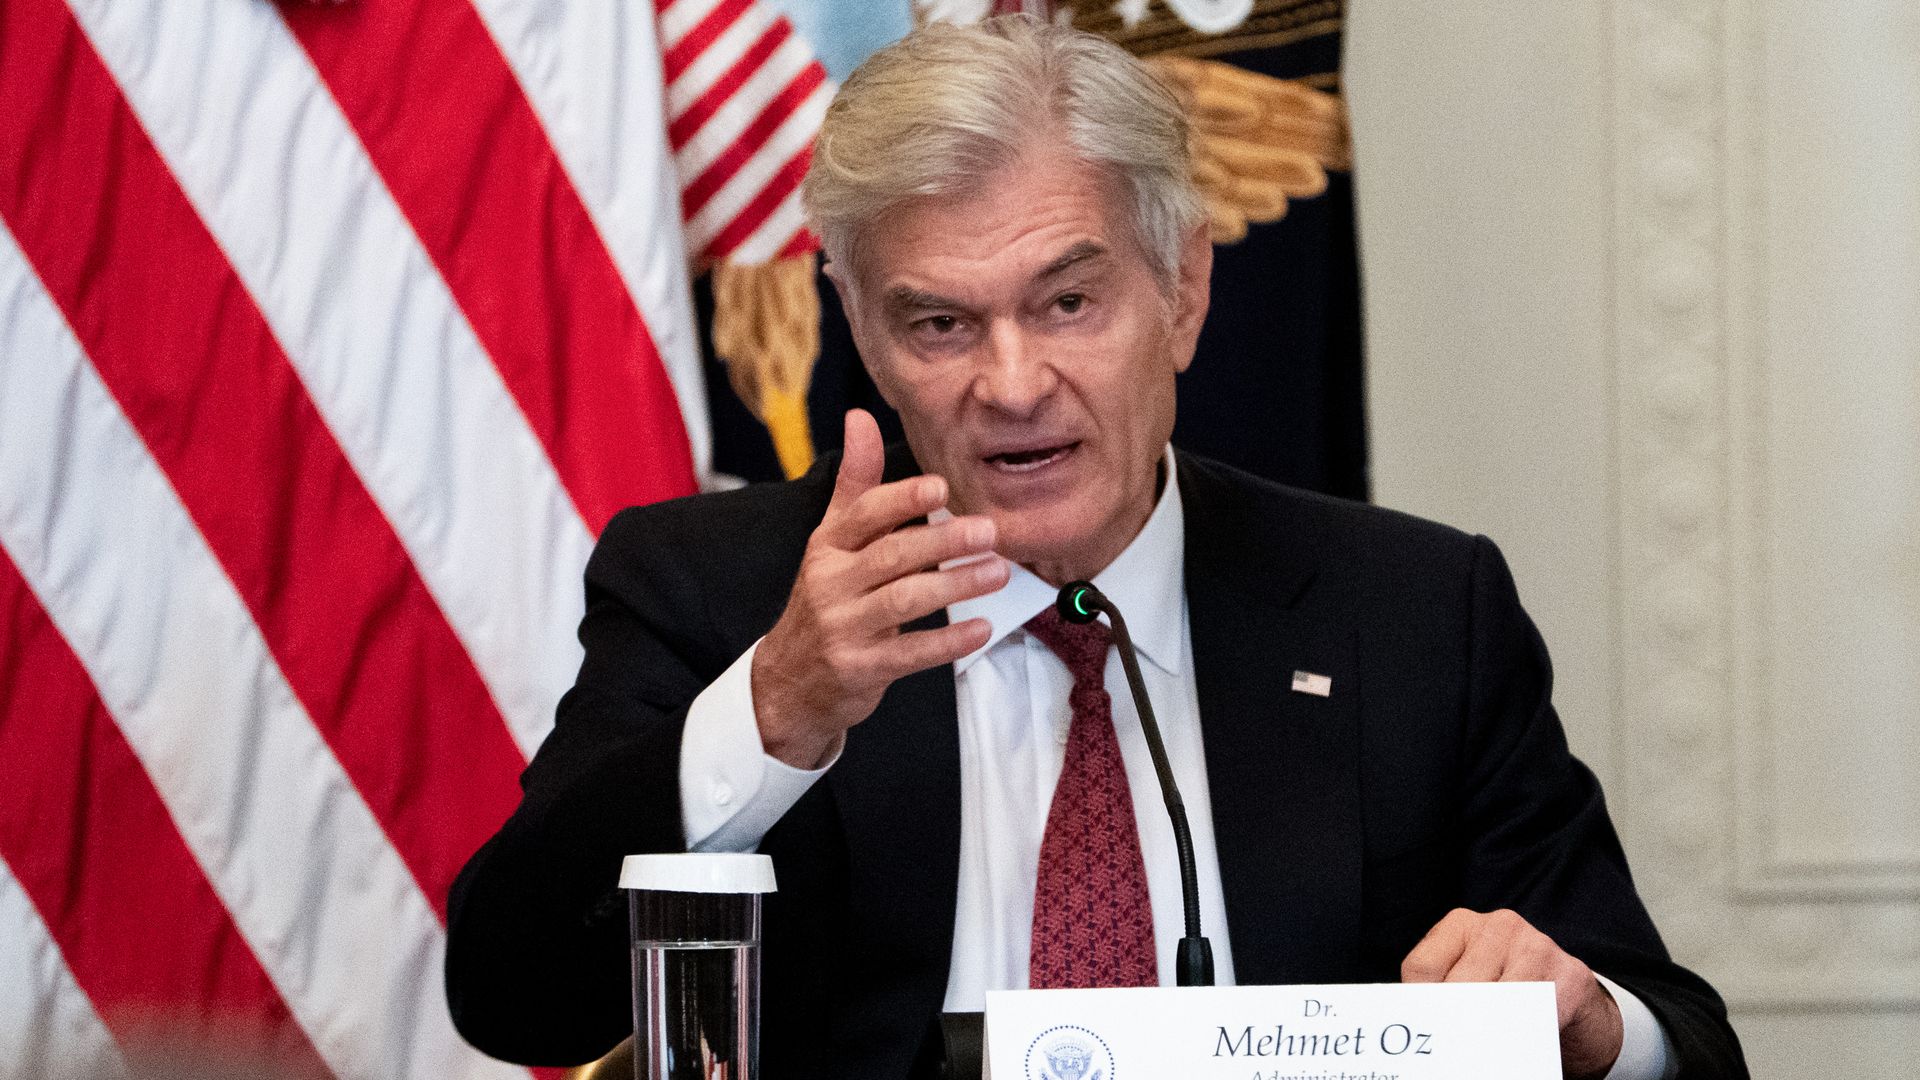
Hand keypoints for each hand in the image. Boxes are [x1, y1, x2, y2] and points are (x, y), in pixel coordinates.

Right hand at [751, 410, 1008, 767]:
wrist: (790, 680)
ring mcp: (842, 628)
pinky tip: (982, 628)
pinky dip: (947, 641)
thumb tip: (859, 416)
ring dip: (955, 585)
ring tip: (998, 572)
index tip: (941, 487)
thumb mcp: (832, 538)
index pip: (863, 514)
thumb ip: (855, 482)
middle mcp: (830, 583)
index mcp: (828, 545)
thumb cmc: (827, 598)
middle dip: (943, 541)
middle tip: (990, 531)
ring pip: (903, 601)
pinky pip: (908, 654)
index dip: (901, 499)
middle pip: (891, 556)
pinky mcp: (858, 668)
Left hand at [1401, 908, 1623, 1079]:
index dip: (1421, 1006)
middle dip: (1453, 1024)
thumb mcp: (1470, 979)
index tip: (1424, 1032)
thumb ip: (1443, 991)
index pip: (1423, 966)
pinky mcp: (1569, 974)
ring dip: (1485, 1034)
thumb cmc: (1508, 991)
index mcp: (1463, 924)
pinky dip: (1520, 1038)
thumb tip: (1418, 1024)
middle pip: (1458, 986)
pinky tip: (1514, 1046)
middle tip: (1450, 1050)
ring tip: (1479, 1050)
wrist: (1576, 1003)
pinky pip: (1535, 1015)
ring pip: (1495, 1002)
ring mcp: (1537, 946)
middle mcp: (1499, 926)